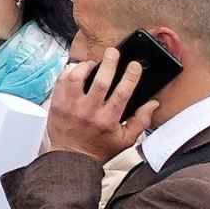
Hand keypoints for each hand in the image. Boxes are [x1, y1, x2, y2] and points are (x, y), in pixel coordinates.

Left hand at [44, 47, 158, 163]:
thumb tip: (153, 103)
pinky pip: (61, 80)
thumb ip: (141, 121)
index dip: (130, 77)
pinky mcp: (56, 103)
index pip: (122, 93)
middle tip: (113, 51)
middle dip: (109, 63)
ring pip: (77, 77)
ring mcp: (70, 106)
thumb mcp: (126, 139)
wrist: (72, 158)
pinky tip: (77, 70)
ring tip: (93, 63)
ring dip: (86, 66)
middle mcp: (88, 111)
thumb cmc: (100, 148)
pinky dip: (69, 71)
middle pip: (100, 81)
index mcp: (108, 120)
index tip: (134, 65)